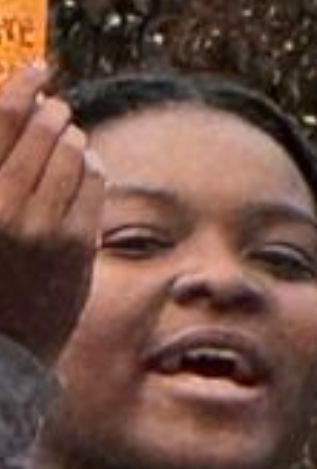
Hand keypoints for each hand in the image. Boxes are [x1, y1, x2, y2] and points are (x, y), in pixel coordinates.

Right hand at [0, 66, 105, 364]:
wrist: (4, 339)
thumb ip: (0, 168)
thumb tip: (20, 109)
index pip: (1, 119)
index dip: (21, 85)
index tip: (38, 69)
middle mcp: (5, 206)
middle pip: (42, 133)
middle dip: (52, 112)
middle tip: (55, 106)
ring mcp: (44, 228)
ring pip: (73, 157)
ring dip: (74, 139)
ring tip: (69, 136)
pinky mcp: (77, 247)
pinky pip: (93, 188)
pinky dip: (93, 168)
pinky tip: (88, 165)